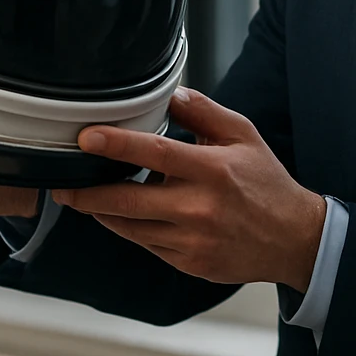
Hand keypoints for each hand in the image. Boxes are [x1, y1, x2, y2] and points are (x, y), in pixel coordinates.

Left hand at [52, 87, 325, 291]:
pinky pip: (145, 244)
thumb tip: (170, 93)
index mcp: (212, 170)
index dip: (116, 144)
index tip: (85, 138)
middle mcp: (199, 207)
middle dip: (87, 192)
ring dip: (101, 212)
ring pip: (130, 227)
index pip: (155, 153)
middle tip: (62, 183)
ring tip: (81, 196)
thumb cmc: (265, 183)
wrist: (293, 239)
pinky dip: (128, 228)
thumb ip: (204, 111)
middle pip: (127, 200)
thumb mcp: (243, 135)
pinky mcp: (188, 262)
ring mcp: (192, 240)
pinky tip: (118, 215)